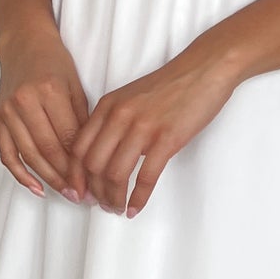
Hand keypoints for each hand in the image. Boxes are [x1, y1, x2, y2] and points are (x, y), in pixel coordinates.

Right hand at [0, 25, 89, 197]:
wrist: (23, 45)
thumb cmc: (54, 63)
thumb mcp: (76, 86)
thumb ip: (81, 121)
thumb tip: (90, 158)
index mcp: (49, 90)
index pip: (67, 137)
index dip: (80, 164)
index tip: (93, 181)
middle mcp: (25, 102)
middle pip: (47, 149)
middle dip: (66, 176)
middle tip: (82, 194)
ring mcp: (7, 111)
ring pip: (29, 155)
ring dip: (48, 179)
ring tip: (66, 193)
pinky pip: (7, 154)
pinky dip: (21, 174)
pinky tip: (36, 188)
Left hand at [65, 44, 238, 216]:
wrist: (204, 69)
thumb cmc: (171, 85)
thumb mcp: (131, 97)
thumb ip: (113, 121)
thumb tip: (104, 154)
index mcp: (108, 106)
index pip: (78, 148)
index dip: (75, 176)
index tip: (79, 192)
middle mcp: (119, 116)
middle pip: (92, 165)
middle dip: (93, 191)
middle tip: (100, 204)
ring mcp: (143, 128)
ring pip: (115, 174)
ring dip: (113, 198)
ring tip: (116, 209)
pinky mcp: (167, 139)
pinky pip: (146, 177)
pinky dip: (138, 198)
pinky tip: (135, 208)